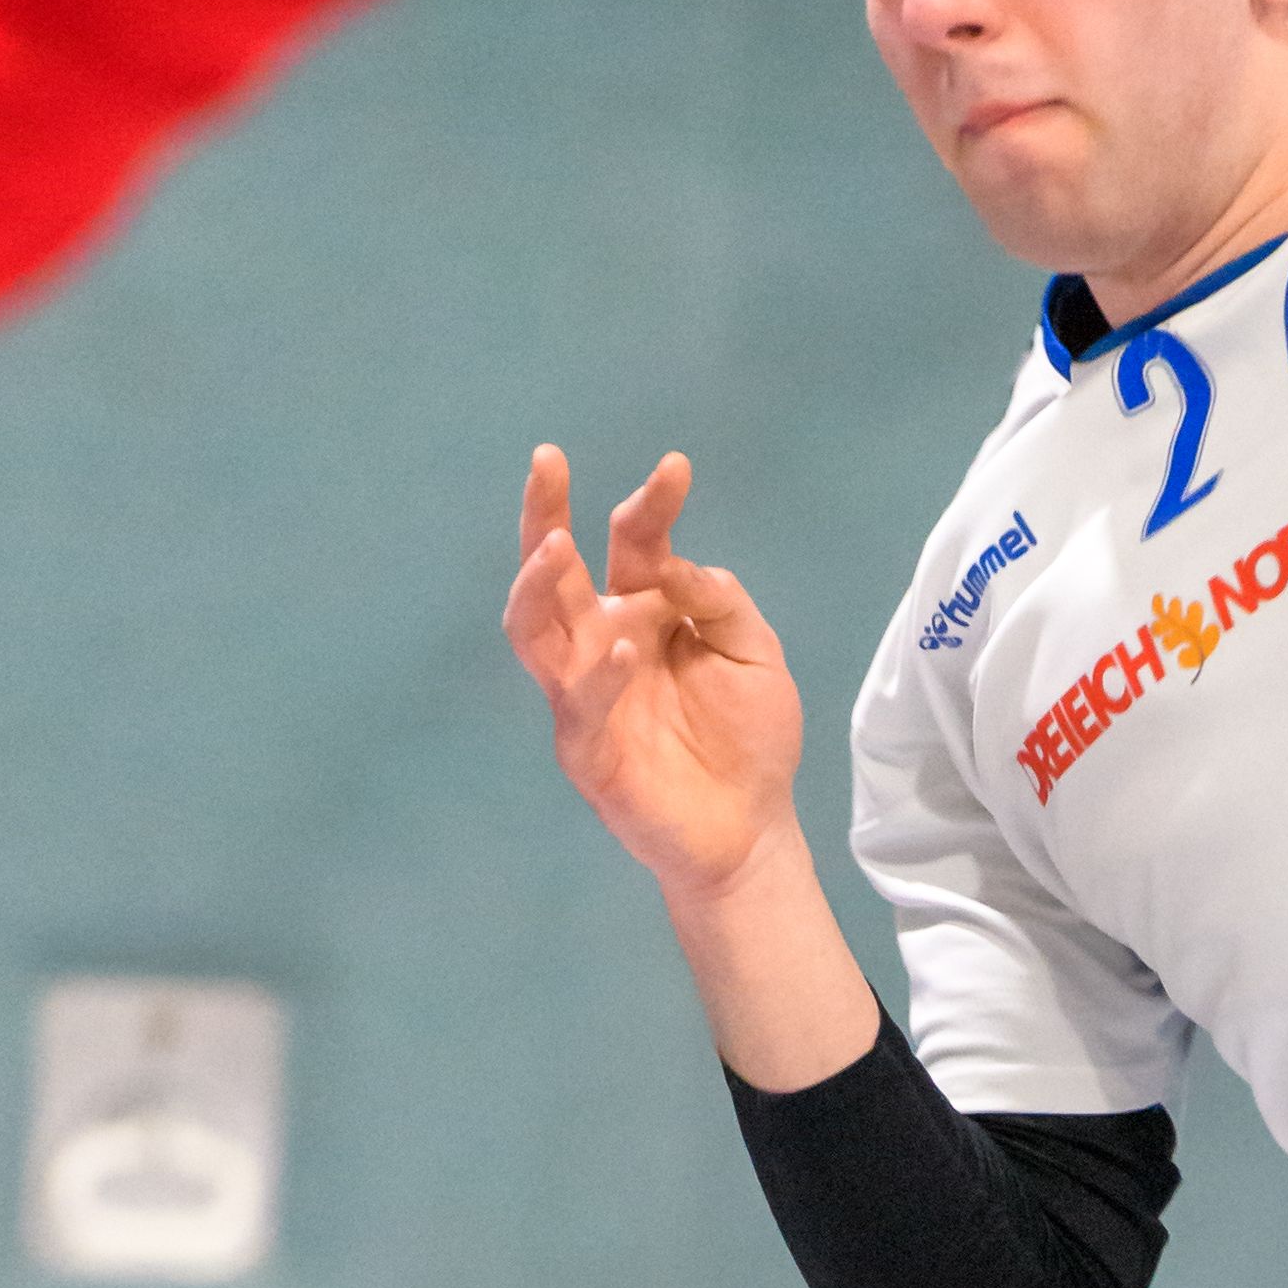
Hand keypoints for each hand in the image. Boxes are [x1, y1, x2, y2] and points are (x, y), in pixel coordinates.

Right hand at [504, 443, 805, 904]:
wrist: (752, 828)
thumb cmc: (749, 739)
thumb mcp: (754, 654)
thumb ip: (720, 601)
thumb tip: (674, 563)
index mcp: (642, 612)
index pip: (633, 544)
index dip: (651, 504)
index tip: (676, 467)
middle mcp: (601, 643)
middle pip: (554, 571)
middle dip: (544, 513)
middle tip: (547, 459)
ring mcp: (584, 694)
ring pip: (532, 629)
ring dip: (537, 584)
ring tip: (556, 544)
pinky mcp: (586, 749)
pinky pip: (578, 704)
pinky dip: (596, 675)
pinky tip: (621, 649)